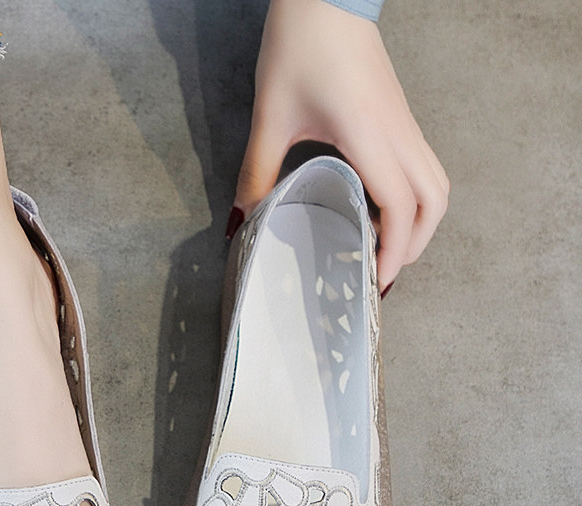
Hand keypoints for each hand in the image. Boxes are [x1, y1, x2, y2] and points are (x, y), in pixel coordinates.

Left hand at [232, 0, 448, 289]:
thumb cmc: (301, 46)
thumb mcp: (271, 116)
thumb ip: (257, 172)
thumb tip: (244, 219)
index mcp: (370, 136)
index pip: (399, 207)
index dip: (394, 251)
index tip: (376, 282)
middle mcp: (398, 133)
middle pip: (435, 202)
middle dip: (417, 244)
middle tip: (384, 273)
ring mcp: (405, 123)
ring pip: (437, 183)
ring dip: (423, 221)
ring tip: (389, 248)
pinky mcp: (401, 116)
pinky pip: (424, 166)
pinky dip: (416, 198)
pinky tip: (383, 210)